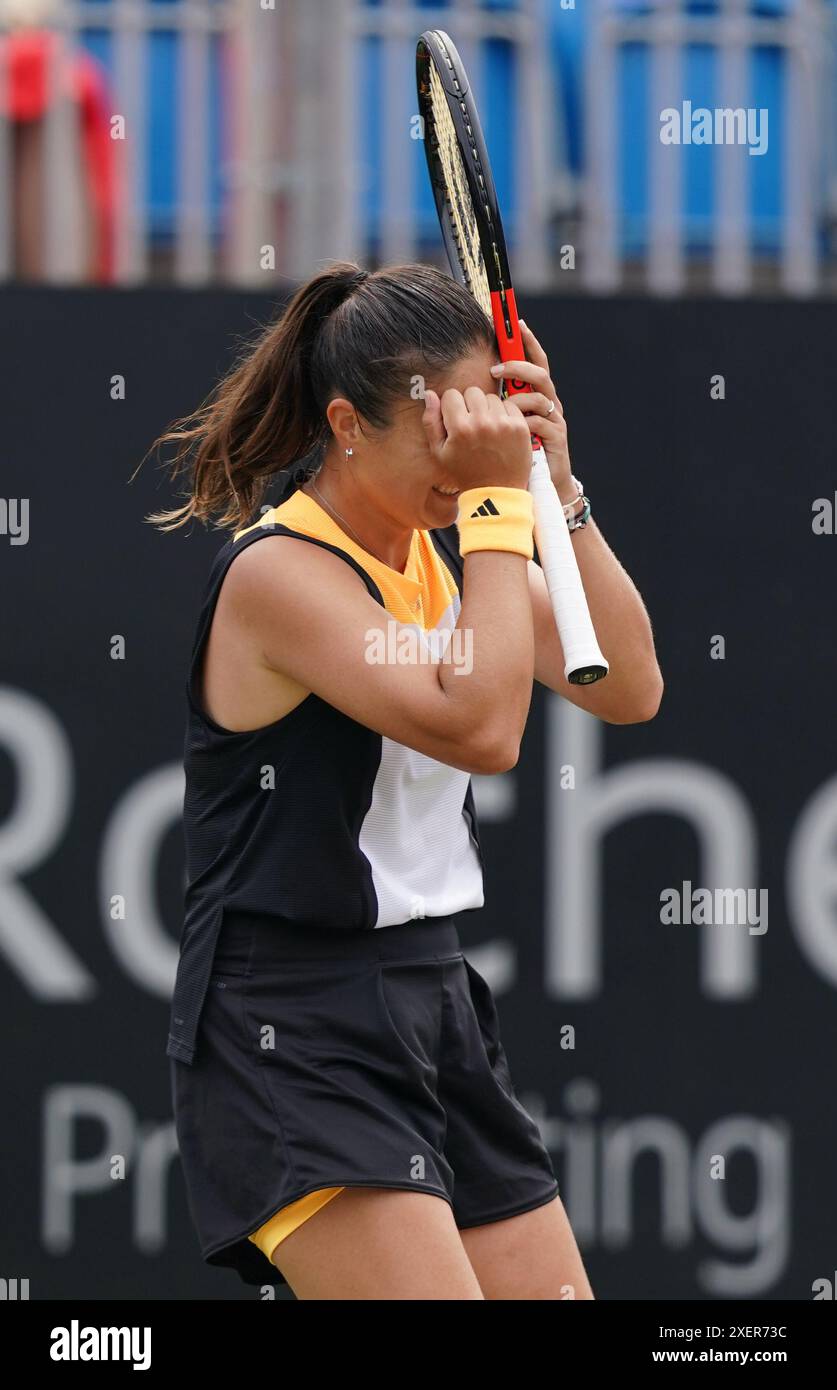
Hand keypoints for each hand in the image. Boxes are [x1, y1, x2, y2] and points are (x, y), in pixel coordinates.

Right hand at [421, 384, 532, 491]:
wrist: (496, 491)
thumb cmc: (464, 472)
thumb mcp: (439, 453)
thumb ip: (431, 422)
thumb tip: (429, 394)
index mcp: (460, 429)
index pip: (451, 395)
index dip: (452, 406)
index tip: (456, 419)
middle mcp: (482, 423)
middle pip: (472, 391)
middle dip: (470, 404)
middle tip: (472, 424)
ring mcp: (503, 424)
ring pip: (491, 397)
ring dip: (488, 409)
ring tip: (487, 429)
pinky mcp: (519, 426)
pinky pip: (509, 405)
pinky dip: (504, 414)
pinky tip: (500, 431)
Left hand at [489, 321, 573, 502]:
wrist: (539, 486)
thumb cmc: (514, 454)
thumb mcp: (497, 428)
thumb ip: (485, 408)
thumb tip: (454, 392)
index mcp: (533, 396)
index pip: (532, 361)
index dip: (526, 342)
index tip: (515, 322)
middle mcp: (547, 403)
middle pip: (540, 372)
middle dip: (519, 364)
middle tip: (497, 366)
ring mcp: (554, 419)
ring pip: (541, 395)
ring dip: (519, 397)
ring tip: (501, 407)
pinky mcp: (556, 437)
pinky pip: (540, 422)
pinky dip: (525, 423)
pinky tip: (513, 432)